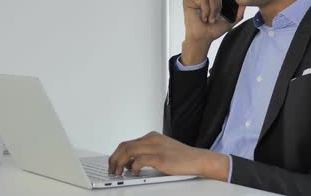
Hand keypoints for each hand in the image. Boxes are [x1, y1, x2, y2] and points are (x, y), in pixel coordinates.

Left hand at [107, 131, 228, 180]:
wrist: (198, 159)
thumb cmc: (182, 157)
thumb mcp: (162, 149)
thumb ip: (147, 152)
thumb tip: (130, 163)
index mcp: (152, 137)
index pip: (127, 143)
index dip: (117, 154)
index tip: (113, 163)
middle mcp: (152, 140)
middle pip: (125, 146)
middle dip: (114, 158)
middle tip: (112, 169)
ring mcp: (156, 148)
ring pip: (129, 151)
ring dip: (119, 163)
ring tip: (118, 172)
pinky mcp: (161, 158)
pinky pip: (139, 161)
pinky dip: (133, 167)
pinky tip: (133, 173)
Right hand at [181, 0, 244, 64]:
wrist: (203, 38)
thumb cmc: (213, 30)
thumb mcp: (229, 21)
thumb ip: (238, 13)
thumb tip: (244, 4)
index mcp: (211, 0)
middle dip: (218, 5)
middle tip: (214, 17)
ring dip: (212, 10)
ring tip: (209, 18)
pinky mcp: (188, 0)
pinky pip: (203, 0)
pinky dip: (206, 10)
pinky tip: (203, 17)